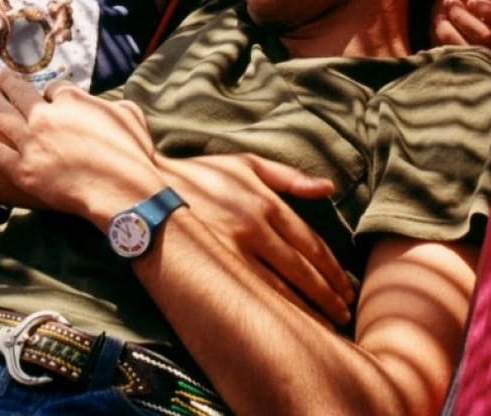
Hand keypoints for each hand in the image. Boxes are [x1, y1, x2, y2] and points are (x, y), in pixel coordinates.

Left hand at [0, 69, 162, 216]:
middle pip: (21, 93)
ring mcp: (31, 143)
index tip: (52, 98)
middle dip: (9, 82)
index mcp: (71, 99)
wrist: (124, 189)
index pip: (54, 89)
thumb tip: (105, 104)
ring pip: (2, 115)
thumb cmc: (132, 154)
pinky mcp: (23, 170)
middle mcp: (45, 116)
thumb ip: (111, 104)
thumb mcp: (129, 115)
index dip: (52, 94)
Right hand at [160, 153, 352, 325]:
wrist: (145, 185)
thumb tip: (329, 187)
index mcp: (266, 203)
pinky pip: (251, 294)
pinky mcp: (211, 265)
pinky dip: (275, 311)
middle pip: (302, 269)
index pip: (311, 243)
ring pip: (281, 287)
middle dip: (328, 295)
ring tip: (326, 326)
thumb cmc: (198, 174)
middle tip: (344, 314)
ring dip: (308, 309)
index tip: (346, 289)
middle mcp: (254, 226)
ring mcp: (231, 249)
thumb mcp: (246, 163)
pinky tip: (288, 326)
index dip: (332, 270)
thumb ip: (289, 176)